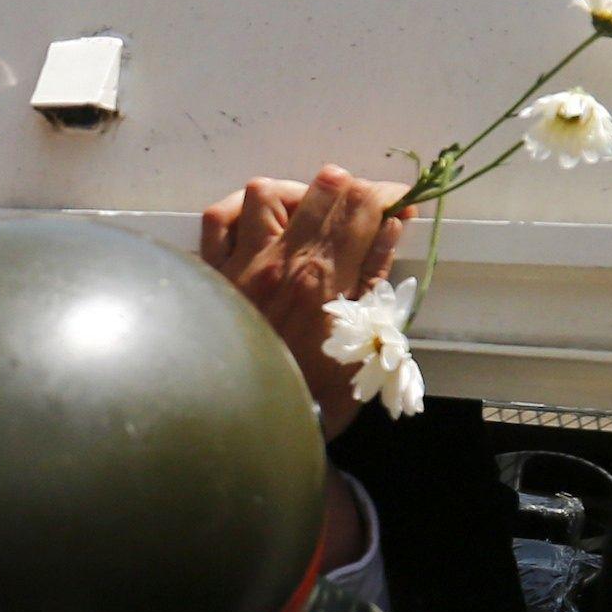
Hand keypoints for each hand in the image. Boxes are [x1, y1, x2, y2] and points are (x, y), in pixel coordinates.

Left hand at [201, 165, 412, 438]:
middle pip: (324, 191)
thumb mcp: (367, 342)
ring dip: (293, 195)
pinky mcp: (209, 272)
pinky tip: (256, 224)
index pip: (365, 207)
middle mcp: (283, 262)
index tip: (401, 200)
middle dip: (351, 189)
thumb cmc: (316, 393)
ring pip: (264, 193)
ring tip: (306, 213)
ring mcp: (240, 264)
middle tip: (359, 205)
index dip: (389, 194)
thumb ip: (377, 278)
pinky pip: (217, 220)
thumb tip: (392, 226)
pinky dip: (239, 212)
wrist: (249, 423)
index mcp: (328, 280)